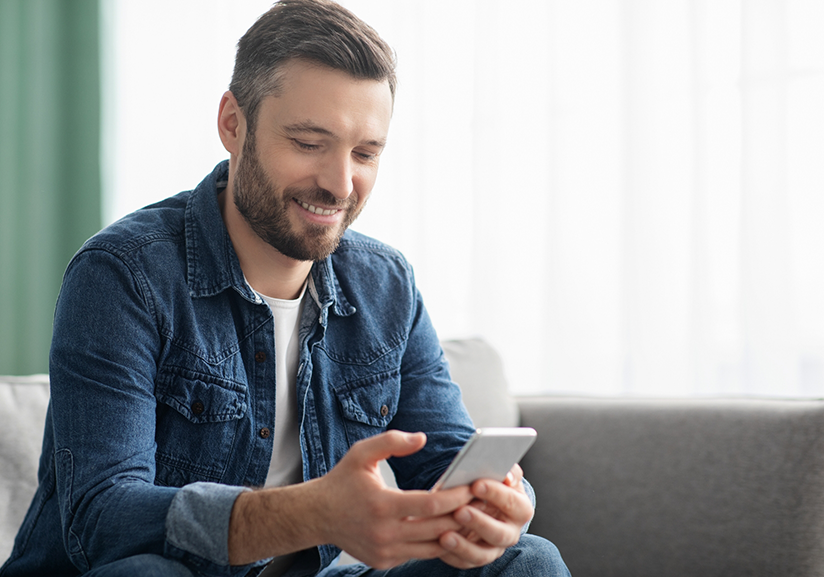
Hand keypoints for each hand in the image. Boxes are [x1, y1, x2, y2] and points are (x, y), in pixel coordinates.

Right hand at [316, 430, 473, 568]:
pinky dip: (435, 542)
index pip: (431, 504)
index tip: (474, 485)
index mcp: (382, 505)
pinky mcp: (384, 561)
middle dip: (463, 514)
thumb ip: (392, 442)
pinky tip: (449, 528)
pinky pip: (419, 554)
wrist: (316, 515)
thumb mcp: (362, 453)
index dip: (457, 496)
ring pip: (433, 548)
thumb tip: (422, 438)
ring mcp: (385, 551)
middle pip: (438, 528)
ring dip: (454, 532)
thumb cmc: (342, 481)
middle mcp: (385, 533)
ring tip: (473, 516)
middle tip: (483, 501)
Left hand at [437, 464, 533, 568]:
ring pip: (482, 554)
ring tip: (445, 536)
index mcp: (520, 509)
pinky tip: (438, 544)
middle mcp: (510, 532)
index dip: (495, 494)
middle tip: (460, 511)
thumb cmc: (490, 483)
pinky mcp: (476, 558)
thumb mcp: (500, 472)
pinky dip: (452, 555)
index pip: (513, 503)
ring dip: (464, 546)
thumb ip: (506, 469)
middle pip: (499, 533)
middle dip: (479, 522)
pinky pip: (465, 562)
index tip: (476, 484)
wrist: (481, 501)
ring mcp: (494, 549)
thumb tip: (507, 475)